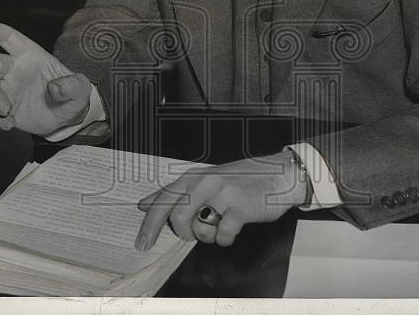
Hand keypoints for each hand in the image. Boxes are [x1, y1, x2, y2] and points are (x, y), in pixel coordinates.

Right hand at [0, 19, 92, 135]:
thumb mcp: (80, 88)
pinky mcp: (3, 108)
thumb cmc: (72, 94)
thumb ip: (72, 85)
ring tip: (7, 113)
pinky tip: (8, 124)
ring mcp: (7, 89)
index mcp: (30, 55)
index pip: (8, 37)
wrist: (66, 118)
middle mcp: (14, 69)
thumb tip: (55, 88)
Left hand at [134, 151, 308, 249]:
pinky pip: (223, 235)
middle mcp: (205, 183)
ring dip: (206, 237)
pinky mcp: (241, 207)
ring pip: (199, 228)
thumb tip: (144, 203)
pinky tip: (231, 231)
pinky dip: (225, 239)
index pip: (162, 201)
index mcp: (193, 178)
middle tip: (196, 233)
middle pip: (176, 218)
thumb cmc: (239, 180)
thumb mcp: (204, 180)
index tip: (141, 243)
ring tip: (218, 228)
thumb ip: (176, 193)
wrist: (277, 175)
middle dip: (184, 233)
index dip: (149, 225)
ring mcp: (224, 194)